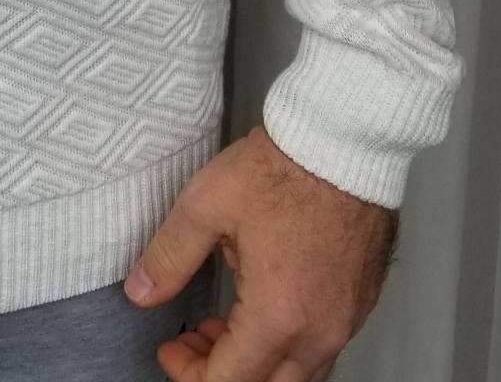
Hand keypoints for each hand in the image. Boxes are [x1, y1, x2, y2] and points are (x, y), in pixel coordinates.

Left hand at [123, 124, 397, 380]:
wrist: (343, 142)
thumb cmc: (282, 169)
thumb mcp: (206, 206)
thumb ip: (170, 256)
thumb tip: (141, 292)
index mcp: (278, 317)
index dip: (191, 373)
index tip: (171, 348)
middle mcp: (319, 332)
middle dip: (222, 374)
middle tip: (194, 340)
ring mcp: (346, 320)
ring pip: (298, 374)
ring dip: (257, 361)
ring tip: (224, 323)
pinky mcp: (360, 302)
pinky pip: (322, 348)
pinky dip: (287, 343)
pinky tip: (264, 306)